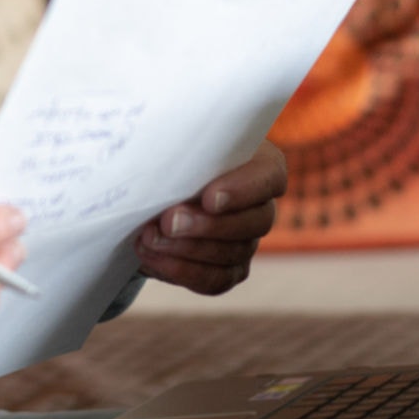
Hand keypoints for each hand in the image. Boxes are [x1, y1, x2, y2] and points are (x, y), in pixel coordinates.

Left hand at [135, 140, 286, 295]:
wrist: (149, 190)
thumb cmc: (167, 152)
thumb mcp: (170, 138)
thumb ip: (175, 139)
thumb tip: (154, 148)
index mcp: (257, 164)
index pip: (269, 176)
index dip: (244, 190)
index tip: (209, 198)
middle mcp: (259, 205)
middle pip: (255, 222)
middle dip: (208, 226)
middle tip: (167, 222)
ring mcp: (247, 241)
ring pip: (232, 253)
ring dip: (187, 249)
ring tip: (148, 237)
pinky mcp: (228, 269)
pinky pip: (214, 279)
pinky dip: (180, 270)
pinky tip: (151, 255)